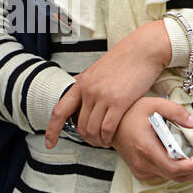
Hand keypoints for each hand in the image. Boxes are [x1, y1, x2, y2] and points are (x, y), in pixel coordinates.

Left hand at [45, 19, 173, 147]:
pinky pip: (108, 128)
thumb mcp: (98, 70)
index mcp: (81, 83)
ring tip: (106, 141)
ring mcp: (102, 96)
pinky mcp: (119, 102)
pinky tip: (113, 138)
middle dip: (87, 139)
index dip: (52, 130)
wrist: (143, 49)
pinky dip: (108, 138)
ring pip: (92, 130)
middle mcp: (89, 91)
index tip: (49, 143)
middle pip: (80, 126)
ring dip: (98, 141)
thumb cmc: (124, 59)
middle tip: (96, 141)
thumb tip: (78, 90)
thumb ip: (87, 83)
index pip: (60, 111)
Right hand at [111, 96, 192, 184]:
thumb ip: (177, 112)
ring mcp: (140, 170)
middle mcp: (142, 163)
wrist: (109, 122)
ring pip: (171, 178)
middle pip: (176, 176)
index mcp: (146, 148)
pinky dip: (177, 170)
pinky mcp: (140, 171)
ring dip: (189, 171)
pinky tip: (186, 161)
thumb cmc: (131, 112)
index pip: (174, 168)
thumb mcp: (155, 104)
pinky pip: (163, 175)